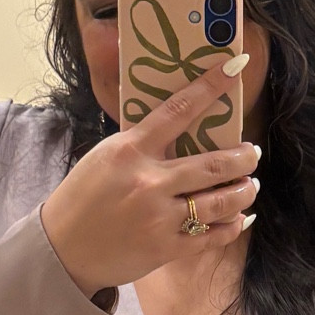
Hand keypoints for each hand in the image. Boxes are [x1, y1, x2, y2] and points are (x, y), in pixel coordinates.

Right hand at [40, 58, 260, 297]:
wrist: (62, 248)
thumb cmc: (82, 198)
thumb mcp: (105, 157)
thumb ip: (141, 144)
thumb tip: (180, 128)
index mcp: (131, 150)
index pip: (179, 109)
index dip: (212, 86)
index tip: (237, 65)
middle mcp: (149, 181)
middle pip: (214, 163)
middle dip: (243, 157)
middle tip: (252, 153)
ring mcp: (160, 217)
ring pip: (220, 201)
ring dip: (243, 191)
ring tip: (249, 185)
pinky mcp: (166, 248)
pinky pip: (211, 236)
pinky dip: (231, 226)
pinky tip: (239, 218)